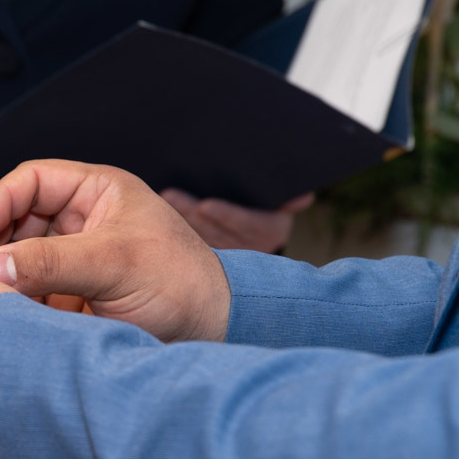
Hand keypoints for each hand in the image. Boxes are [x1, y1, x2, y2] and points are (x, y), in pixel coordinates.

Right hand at [0, 159, 229, 342]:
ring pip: (14, 259)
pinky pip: (24, 292)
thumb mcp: (115, 265)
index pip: (30, 181)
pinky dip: (8, 302)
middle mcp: (79, 221)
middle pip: (13, 220)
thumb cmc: (181, 286)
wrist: (214, 337)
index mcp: (96, 193)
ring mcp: (71, 260)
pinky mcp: (66, 297)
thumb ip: (51, 262)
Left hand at [160, 189, 313, 251]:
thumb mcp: (282, 206)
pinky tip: (155, 220)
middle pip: (216, 231)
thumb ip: (290, 200)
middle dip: (193, 213)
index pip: (248, 225)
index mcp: (269, 231)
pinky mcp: (205, 263)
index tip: (206, 205)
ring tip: (162, 199)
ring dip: (180, 219)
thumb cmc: (268, 212)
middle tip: (171, 195)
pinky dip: (171, 235)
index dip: (227, 215)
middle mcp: (248, 248)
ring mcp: (225, 259)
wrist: (263, 256)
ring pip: (199, 240)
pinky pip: (186, 249)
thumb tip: (304, 196)